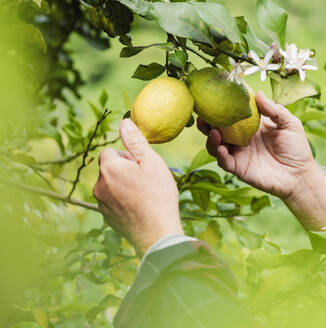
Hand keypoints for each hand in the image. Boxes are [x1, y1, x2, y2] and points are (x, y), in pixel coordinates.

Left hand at [93, 119, 182, 256]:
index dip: (127, 156)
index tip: (142, 166)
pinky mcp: (107, 218)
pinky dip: (124, 202)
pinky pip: (113, 202)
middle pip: (110, 169)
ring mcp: (101, 203)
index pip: (110, 152)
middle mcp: (99, 185)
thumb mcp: (150, 162)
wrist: (156, 232)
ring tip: (144, 195)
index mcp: (108, 168)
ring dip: (124, 186)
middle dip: (125, 171)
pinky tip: (141, 208)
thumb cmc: (157, 194)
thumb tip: (124, 122)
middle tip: (146, 181)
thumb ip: (135, 141)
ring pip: (111, 186)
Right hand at [198, 92, 325, 229]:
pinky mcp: (239, 168)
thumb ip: (274, 110)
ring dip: (211, 138)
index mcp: (251, 126)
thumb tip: (258, 93)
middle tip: (203, 114)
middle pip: (218, 129)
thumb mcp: (289, 123)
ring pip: (216, 145)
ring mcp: (239, 154)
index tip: (214, 96)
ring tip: (212, 131)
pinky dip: (219, 154)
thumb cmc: (297, 148)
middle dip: (208, 122)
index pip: (233, 114)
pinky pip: (224, 161)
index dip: (222, 106)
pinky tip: (221, 147)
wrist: (300, 175)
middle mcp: (241, 139)